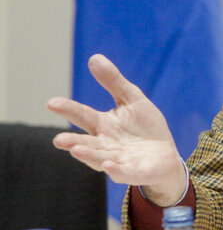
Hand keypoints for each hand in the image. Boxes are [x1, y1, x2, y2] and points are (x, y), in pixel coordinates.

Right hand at [47, 54, 187, 205]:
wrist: (165, 155)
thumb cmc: (145, 127)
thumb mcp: (133, 99)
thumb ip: (114, 82)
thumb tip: (94, 57)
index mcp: (104, 125)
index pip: (83, 115)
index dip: (68, 109)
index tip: (51, 103)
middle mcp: (106, 144)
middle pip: (86, 142)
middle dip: (72, 141)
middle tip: (58, 139)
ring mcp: (118, 160)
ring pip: (100, 158)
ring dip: (88, 155)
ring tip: (75, 149)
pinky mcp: (134, 172)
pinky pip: (124, 172)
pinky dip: (115, 169)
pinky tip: (109, 165)